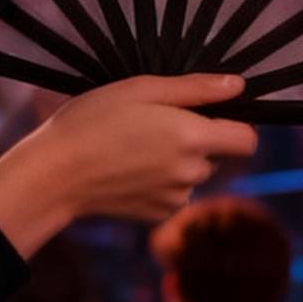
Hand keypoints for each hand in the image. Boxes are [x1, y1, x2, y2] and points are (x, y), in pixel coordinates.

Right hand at [39, 73, 257, 221]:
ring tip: (134, 148)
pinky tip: (128, 170)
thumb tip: (238, 86)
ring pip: (194, 175)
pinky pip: (174, 194)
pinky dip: (160, 182)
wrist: (54, 174)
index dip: (236, 124)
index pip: (248, 140)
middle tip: (154, 125)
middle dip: (199, 140)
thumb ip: (196, 88)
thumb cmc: (91, 121)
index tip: (211, 114)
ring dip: (178, 162)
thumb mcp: (140, 89)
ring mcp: (176, 198)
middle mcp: (191, 173)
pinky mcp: (158, 215)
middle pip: (218, 155)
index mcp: (192, 137)